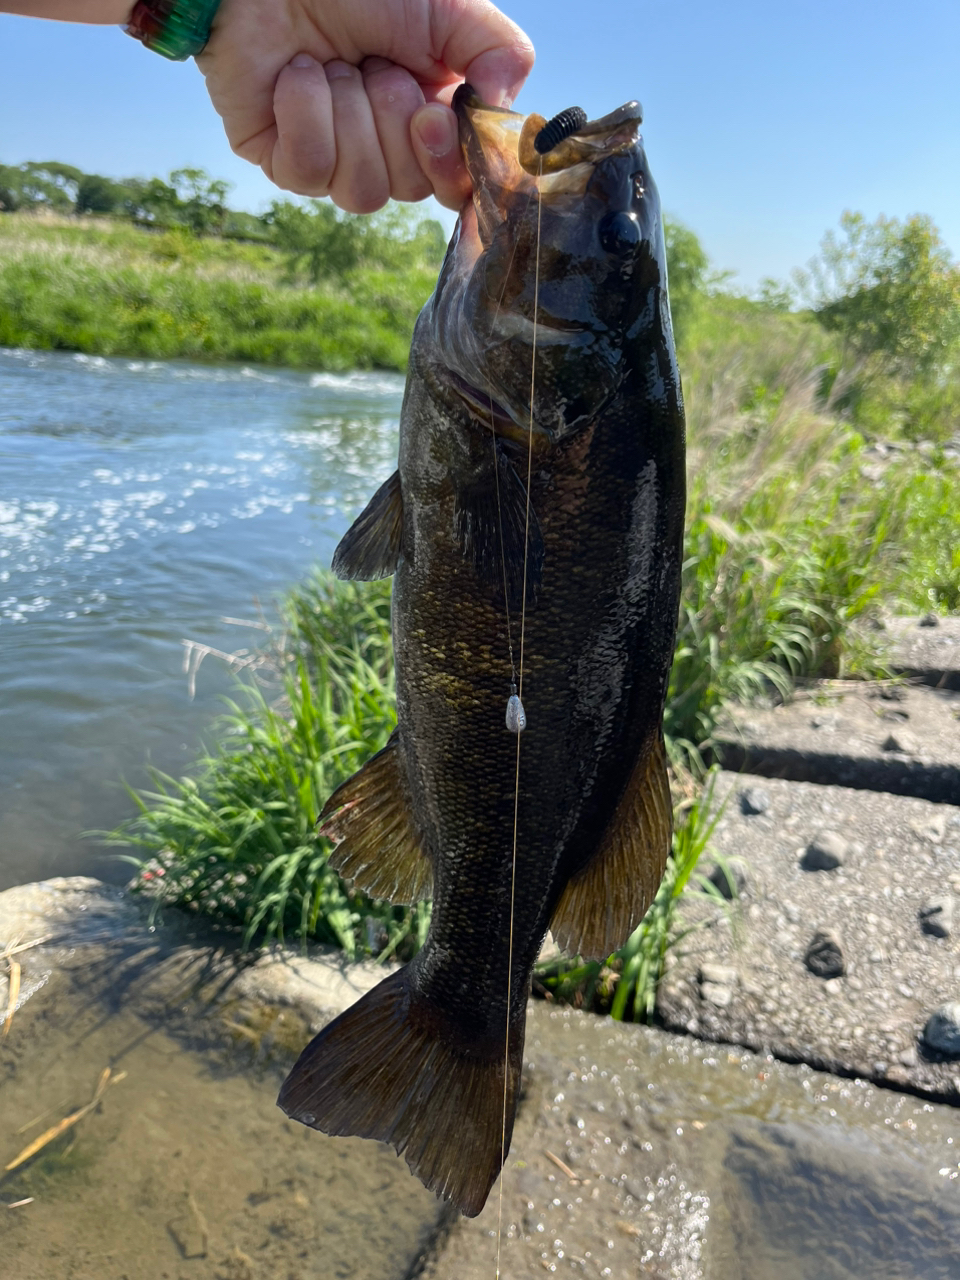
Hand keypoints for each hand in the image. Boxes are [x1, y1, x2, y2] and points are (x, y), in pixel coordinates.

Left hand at [196, 0, 533, 211]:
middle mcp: (384, 151)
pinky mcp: (284, 163)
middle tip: (377, 66)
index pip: (455, 186)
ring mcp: (333, 163)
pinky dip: (306, 112)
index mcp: (430, 123)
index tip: (434, 118)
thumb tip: (502, 112)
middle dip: (393, 118)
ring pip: (361, 190)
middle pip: (410, 188)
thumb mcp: (451, 9)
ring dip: (350, 112)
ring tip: (334, 64)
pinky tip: (297, 75)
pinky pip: (310, 170)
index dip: (449, 165)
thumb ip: (500, 55)